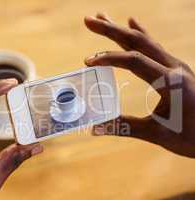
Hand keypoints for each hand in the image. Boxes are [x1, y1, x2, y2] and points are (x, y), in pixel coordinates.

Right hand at [84, 13, 194, 157]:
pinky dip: (140, 33)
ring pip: (145, 40)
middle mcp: (175, 67)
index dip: (109, 58)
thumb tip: (95, 129)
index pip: (134, 61)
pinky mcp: (175, 67)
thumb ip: (125, 127)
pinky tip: (132, 21)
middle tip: (89, 20)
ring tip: (102, 17)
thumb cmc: (192, 137)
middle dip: (111, 30)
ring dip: (121, 29)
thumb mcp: (158, 135)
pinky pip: (154, 46)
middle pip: (137, 41)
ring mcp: (176, 65)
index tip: (88, 61)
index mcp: (171, 82)